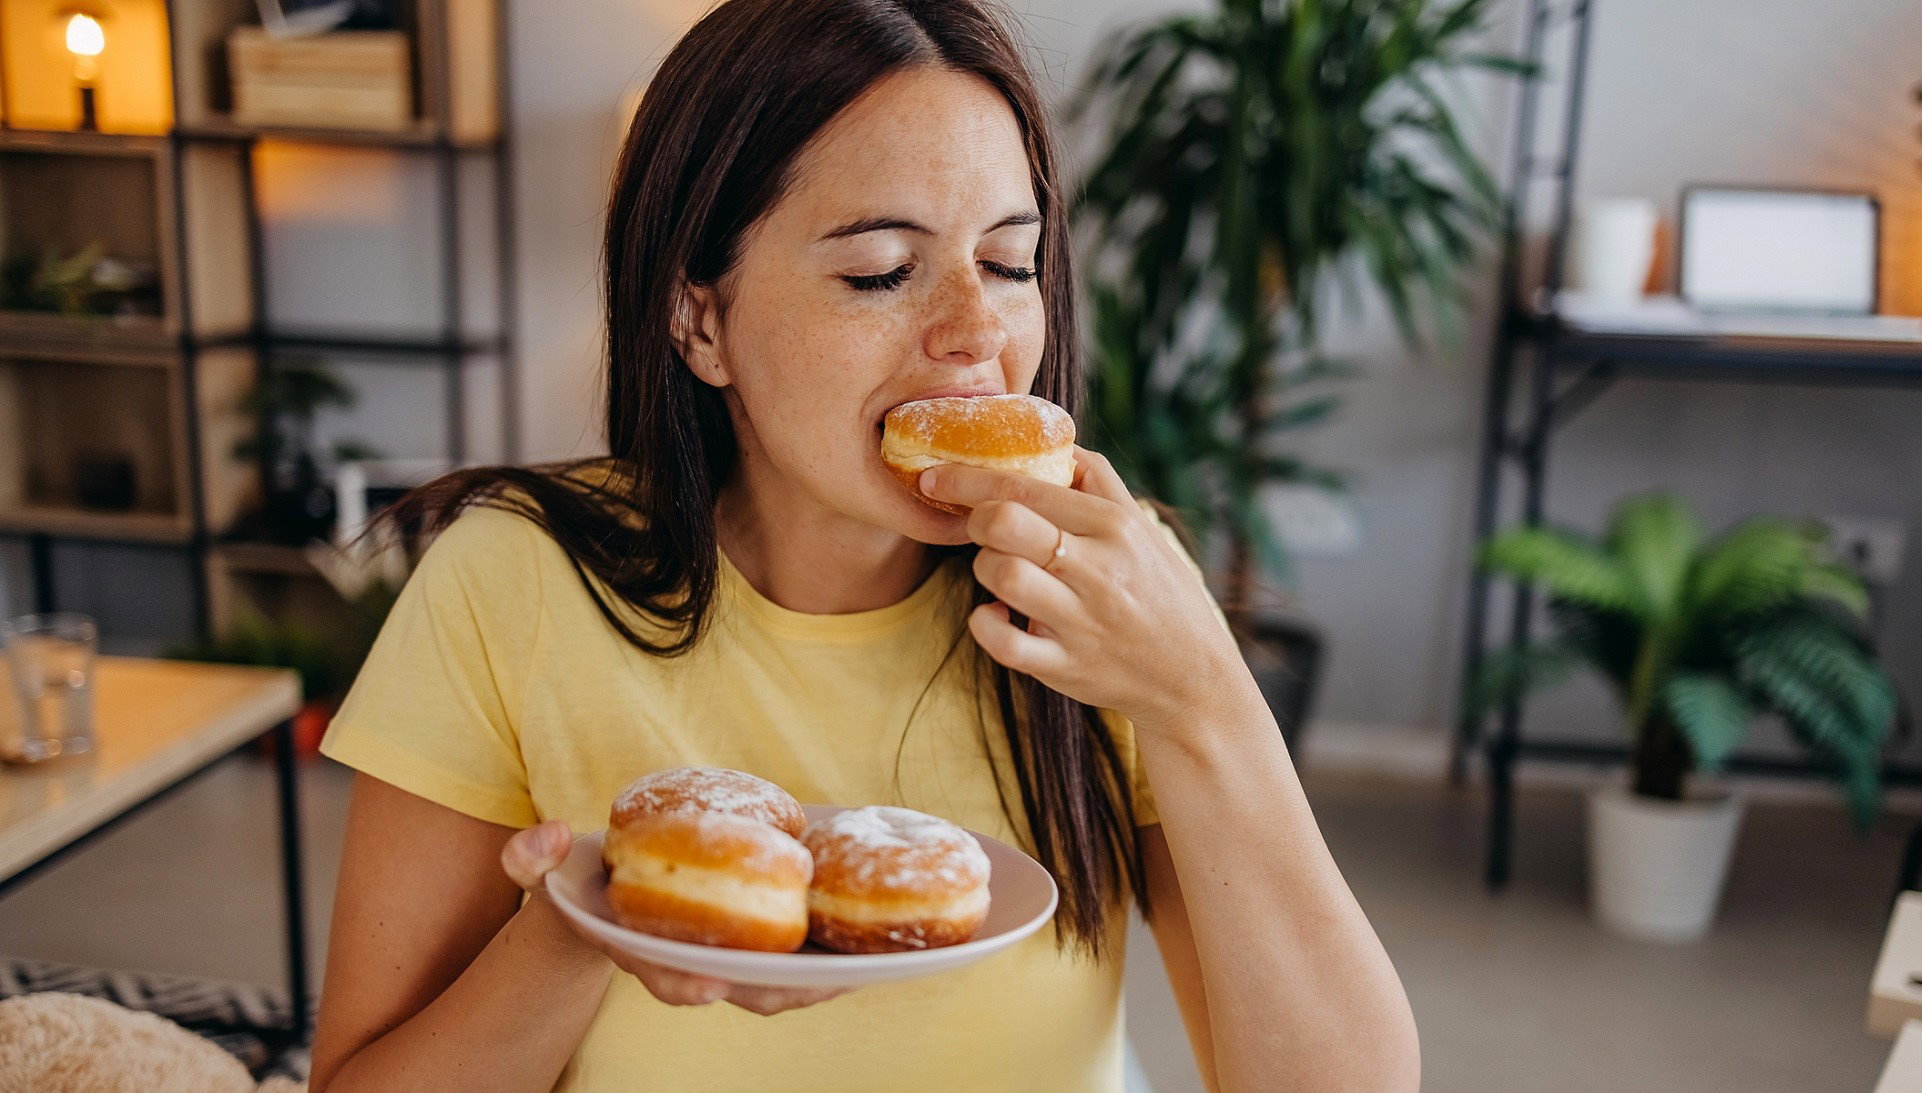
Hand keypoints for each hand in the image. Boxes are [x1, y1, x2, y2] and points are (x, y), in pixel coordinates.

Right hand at [501, 821, 850, 1015]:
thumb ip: (530, 858)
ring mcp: (724, 957)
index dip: (684, 983)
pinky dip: (830, 958)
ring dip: (815, 981)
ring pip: (774, 983)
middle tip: (811, 980)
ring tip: (855, 968)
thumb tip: (543, 838)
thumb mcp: (549, 868)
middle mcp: (685, 963)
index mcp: (637, 950)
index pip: (662, 975)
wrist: (613, 885)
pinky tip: (868, 946)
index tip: (706, 984)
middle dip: (772, 988)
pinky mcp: (757, 942)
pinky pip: (798, 960)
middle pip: (734, 988)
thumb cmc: (584, 878)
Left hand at [918, 447, 1256, 738]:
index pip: (1025, 487)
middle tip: (975, 525)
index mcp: (1114, 525)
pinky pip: (1002, 642)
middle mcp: (1097, 569)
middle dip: (974, 517)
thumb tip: (1051, 443)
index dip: (968, 477)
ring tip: (999, 569)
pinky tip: (997, 614)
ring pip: (999, 574)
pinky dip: (985, 623)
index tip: (936, 475)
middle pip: (1005, 523)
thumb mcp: (1142, 528)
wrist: (1193, 678)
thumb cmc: (1160, 592)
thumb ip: (1097, 481)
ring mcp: (1080, 621)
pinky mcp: (1064, 667)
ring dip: (983, 567)